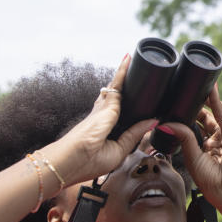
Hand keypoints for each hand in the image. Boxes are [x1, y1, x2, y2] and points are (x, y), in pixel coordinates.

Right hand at [51, 55, 156, 184]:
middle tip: (133, 71)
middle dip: (123, 85)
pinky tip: (127, 60)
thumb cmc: (88, 161)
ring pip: (116, 87)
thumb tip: (152, 121)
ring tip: (129, 60)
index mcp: (106, 129)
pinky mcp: (105, 104)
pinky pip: (117, 85)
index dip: (129, 108)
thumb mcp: (119, 151)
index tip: (138, 103)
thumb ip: (134, 135)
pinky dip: (122, 72)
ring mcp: (102, 108)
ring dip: (123, 74)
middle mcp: (102, 116)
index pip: (120, 114)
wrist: (69, 160)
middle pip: (116, 97)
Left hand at [170, 85, 221, 219]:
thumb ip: (184, 137)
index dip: (184, 120)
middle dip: (192, 110)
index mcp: (201, 153)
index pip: (191, 131)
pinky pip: (221, 113)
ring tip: (193, 88)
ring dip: (203, 101)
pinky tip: (210, 88)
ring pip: (212, 115)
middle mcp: (213, 144)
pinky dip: (215, 100)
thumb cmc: (213, 183)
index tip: (172, 109)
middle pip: (201, 121)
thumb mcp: (193, 158)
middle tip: (180, 98)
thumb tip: (167, 123)